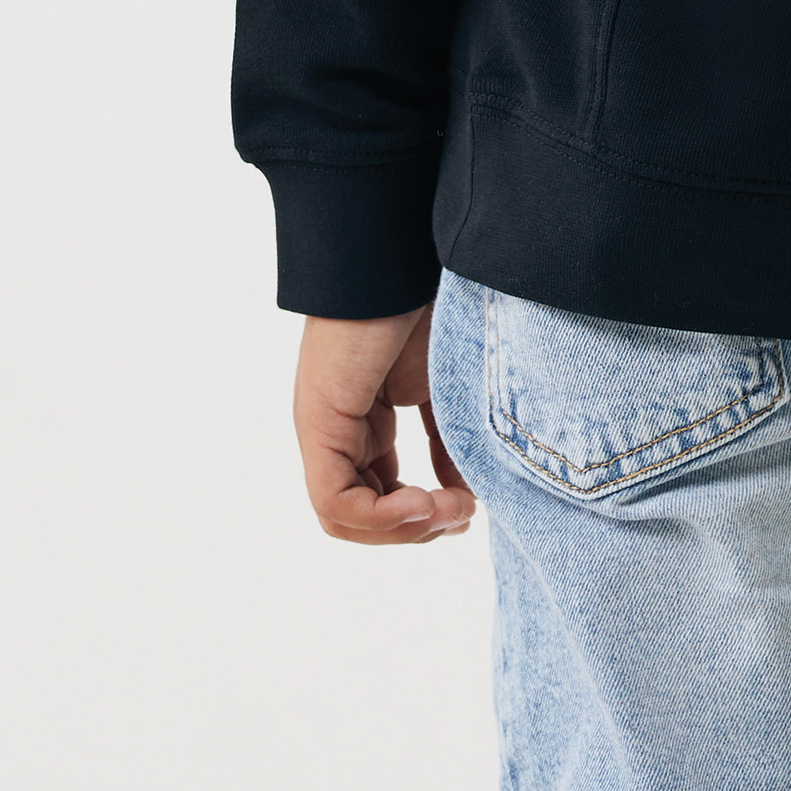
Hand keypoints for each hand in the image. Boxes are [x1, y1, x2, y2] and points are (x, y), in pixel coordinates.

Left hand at [293, 308, 474, 544]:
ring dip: (402, 530)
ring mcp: (323, 431)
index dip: (425, 516)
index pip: (380, 496)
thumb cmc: (429, 311)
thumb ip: (449, 445)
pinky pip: (334, 501)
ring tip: (451, 510)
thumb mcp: (446, 394)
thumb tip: (463, 499)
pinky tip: (426, 502)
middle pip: (360, 518)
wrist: (403, 260)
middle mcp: (336, 433)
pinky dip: (382, 516)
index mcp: (362, 426)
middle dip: (416, 530)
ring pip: (342, 519)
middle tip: (463, 515)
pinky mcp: (318, 425)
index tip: (471, 507)